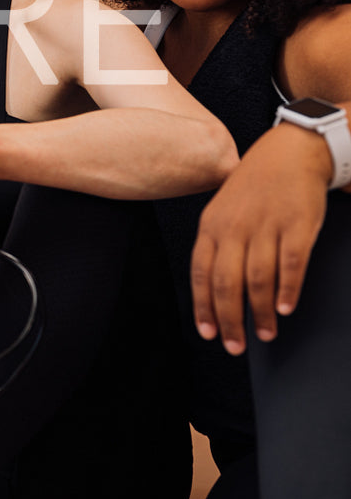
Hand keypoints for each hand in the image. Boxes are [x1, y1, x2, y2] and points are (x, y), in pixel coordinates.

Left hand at [192, 126, 328, 354]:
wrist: (290, 152)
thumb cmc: (255, 187)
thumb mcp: (223, 211)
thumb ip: (218, 245)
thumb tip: (213, 289)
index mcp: (211, 226)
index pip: (201, 274)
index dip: (203, 307)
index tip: (208, 333)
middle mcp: (235, 228)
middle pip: (226, 283)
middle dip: (229, 320)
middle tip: (235, 346)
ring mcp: (266, 226)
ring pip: (258, 279)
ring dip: (260, 312)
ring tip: (264, 334)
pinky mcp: (298, 226)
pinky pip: (291, 264)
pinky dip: (287, 290)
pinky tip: (284, 308)